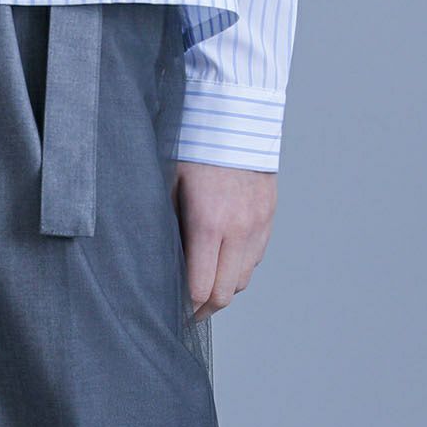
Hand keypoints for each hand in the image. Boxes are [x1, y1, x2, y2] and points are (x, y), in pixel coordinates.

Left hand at [172, 161, 276, 321]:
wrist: (233, 114)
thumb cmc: (191, 148)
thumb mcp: (166, 187)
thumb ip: (166, 229)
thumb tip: (157, 265)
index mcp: (209, 225)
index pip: (201, 289)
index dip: (187, 308)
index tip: (175, 312)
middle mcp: (239, 230)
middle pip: (225, 293)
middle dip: (205, 308)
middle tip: (188, 311)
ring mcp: (258, 224)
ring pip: (243, 279)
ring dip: (223, 288)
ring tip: (204, 286)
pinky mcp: (269, 216)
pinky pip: (255, 258)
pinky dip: (238, 267)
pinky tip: (222, 261)